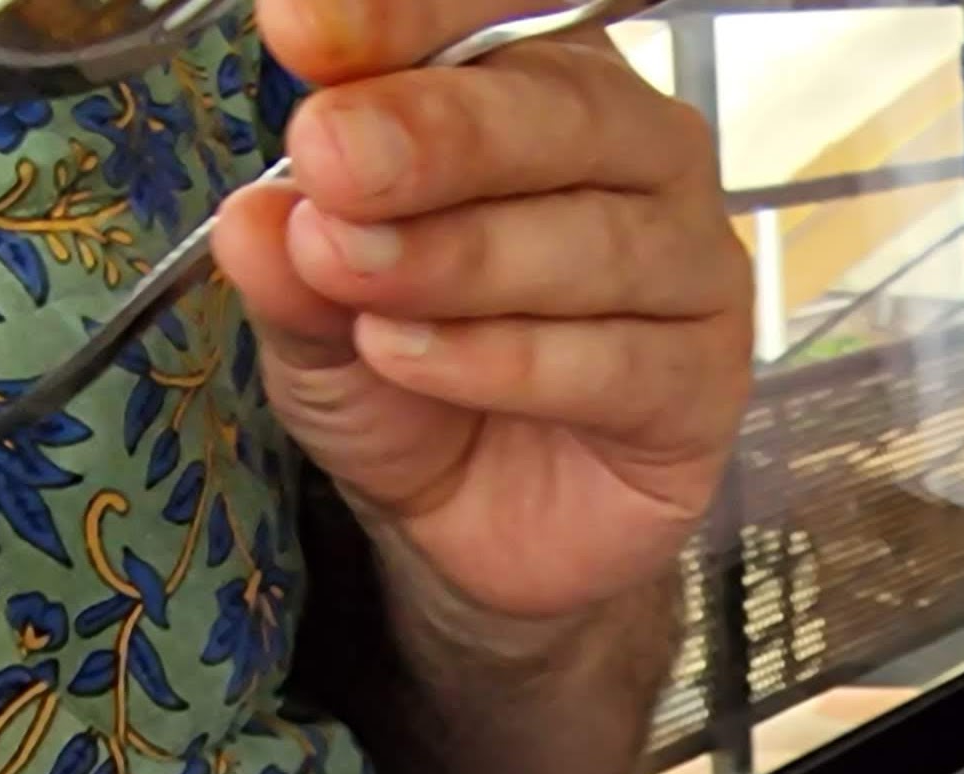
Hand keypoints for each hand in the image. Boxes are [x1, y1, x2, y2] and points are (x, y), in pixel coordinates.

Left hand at [223, 0, 752, 633]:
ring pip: (595, 238)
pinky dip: (501, 359)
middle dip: (438, 131)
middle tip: (332, 154)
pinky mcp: (703, 384)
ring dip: (458, 256)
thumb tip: (260, 216)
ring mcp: (689, 267)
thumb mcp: (316, 314)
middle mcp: (636, 156)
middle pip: (567, 111)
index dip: (410, 15)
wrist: (469, 531)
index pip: (502, 17)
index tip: (301, 29)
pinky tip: (407, 357)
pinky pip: (617, 359)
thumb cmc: (411, 378)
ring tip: (348, 272)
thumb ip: (294, 259)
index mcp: (543, 86)